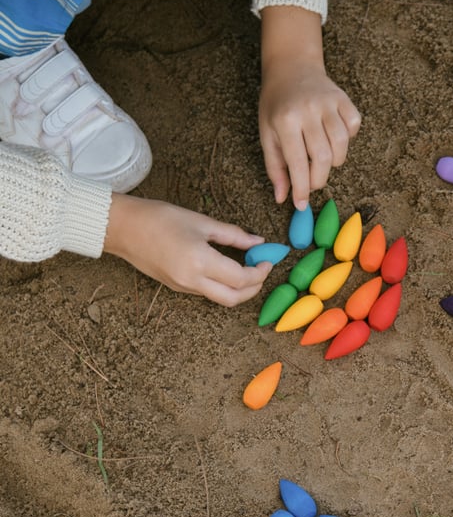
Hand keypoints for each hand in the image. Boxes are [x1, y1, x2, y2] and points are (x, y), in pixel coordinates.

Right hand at [104, 194, 271, 305]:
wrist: (121, 228)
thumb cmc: (158, 218)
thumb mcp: (200, 221)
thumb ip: (233, 235)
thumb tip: (258, 242)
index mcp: (200, 262)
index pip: (241, 278)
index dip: (259, 272)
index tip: (267, 259)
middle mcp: (192, 280)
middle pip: (235, 298)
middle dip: (254, 288)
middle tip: (261, 270)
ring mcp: (183, 287)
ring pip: (221, 299)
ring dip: (239, 289)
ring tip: (245, 267)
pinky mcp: (177, 288)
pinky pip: (207, 293)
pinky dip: (222, 286)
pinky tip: (225, 269)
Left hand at [258, 6, 360, 208]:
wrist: (291, 66)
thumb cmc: (276, 105)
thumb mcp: (267, 134)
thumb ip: (275, 167)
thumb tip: (283, 198)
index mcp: (285, 120)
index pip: (297, 163)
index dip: (301, 188)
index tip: (301, 204)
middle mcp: (308, 111)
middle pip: (323, 158)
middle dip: (319, 179)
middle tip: (312, 181)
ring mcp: (328, 103)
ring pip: (342, 145)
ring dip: (335, 161)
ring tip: (322, 158)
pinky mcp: (343, 98)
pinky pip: (354, 126)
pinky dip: (348, 138)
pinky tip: (334, 136)